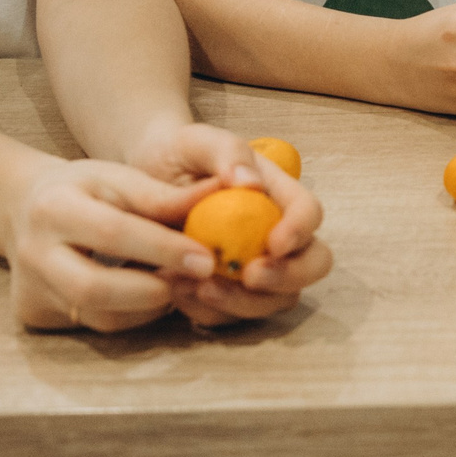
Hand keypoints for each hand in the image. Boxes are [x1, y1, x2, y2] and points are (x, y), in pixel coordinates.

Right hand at [3, 156, 233, 332]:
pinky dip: (131, 314)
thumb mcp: (115, 177)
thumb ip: (163, 195)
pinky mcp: (34, 316)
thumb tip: (222, 195)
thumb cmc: (80, 188)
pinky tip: (150, 296)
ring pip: (99, 317)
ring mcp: (29, 290)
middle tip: (197, 283)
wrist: (19, 208)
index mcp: (52, 207)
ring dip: (149, 307)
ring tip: (178, 285)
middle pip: (94, 289)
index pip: (112, 233)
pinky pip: (94, 324)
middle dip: (154, 291)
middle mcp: (31, 253)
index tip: (207, 259)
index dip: (163, 249)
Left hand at [123, 121, 333, 327]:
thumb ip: (227, 152)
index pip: (309, 213)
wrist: (143, 181)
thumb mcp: (197, 140)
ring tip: (196, 287)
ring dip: (244, 303)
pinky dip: (210, 312)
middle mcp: (275, 234)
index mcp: (278, 194)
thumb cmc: (179, 154)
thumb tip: (249, 182)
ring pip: (277, 299)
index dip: (300, 231)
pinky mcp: (228, 292)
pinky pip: (233, 316)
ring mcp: (255, 266)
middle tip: (248, 277)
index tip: (273, 244)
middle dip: (288, 277)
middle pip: (312, 264)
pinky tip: (178, 293)